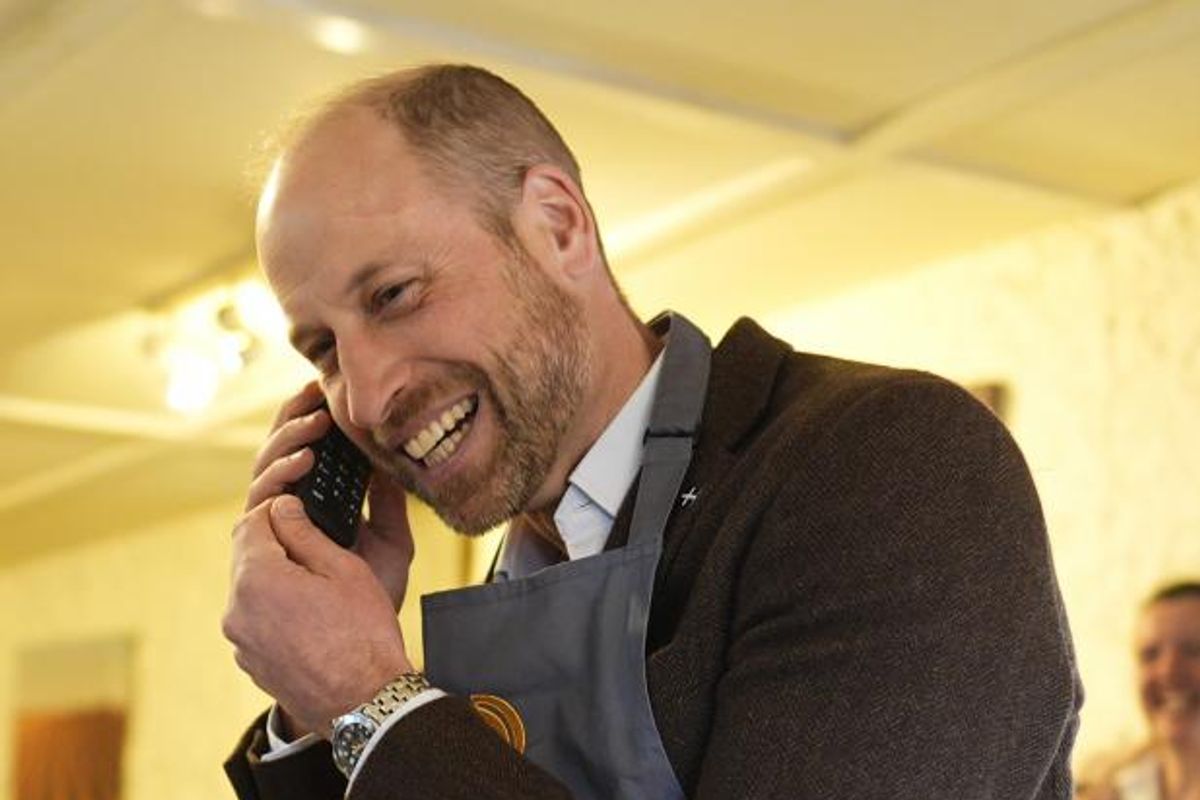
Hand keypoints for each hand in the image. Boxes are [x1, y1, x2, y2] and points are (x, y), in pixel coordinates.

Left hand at [223, 495, 413, 737]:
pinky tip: (313, 616)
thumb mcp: (343, 569)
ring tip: (319, 582)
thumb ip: (305, 532)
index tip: (303, 506)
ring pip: (251, 589)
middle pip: (246, 555)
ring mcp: (240, 641)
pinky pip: (256, 620)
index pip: (251, 522)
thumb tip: (282, 506)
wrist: (365, 703)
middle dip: (275, 541)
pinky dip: (276, 608)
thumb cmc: (363, 635)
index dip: (278, 508)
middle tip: (315, 540)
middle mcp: (236, 610)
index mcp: (257, 579)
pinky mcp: (250, 662)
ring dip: (276, 575)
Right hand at [245, 381, 415, 609]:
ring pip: (263, 477)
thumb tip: (391, 463)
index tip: (322, 393)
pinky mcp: (261, 554)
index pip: (299, 459)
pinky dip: (279, 479)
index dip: (304, 424)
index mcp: (312, 513)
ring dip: (286, 444)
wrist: (359, 654)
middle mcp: (284, 522)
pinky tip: (303, 462)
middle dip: (291, 422)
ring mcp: (269, 537)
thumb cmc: (372, 603)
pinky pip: (259, 507)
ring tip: (315, 426)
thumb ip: (387, 505)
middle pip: (274, 460)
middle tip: (313, 395)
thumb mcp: (392, 545)